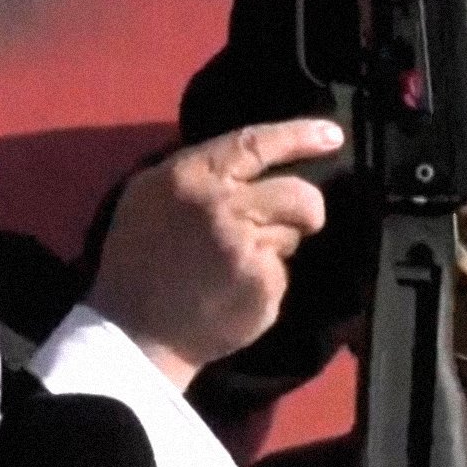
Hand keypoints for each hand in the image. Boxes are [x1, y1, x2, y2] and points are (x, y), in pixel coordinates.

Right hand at [87, 119, 340, 390]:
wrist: (135, 332)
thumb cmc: (138, 260)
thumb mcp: (150, 195)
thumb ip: (198, 172)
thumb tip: (251, 157)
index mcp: (189, 176)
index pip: (255, 143)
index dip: (299, 136)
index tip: (331, 134)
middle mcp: (220, 205)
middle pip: (299, 192)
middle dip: (306, 208)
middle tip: (293, 223)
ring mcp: (245, 246)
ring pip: (294, 232)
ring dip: (277, 245)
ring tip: (238, 263)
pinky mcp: (261, 283)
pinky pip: (282, 271)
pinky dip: (265, 280)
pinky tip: (235, 291)